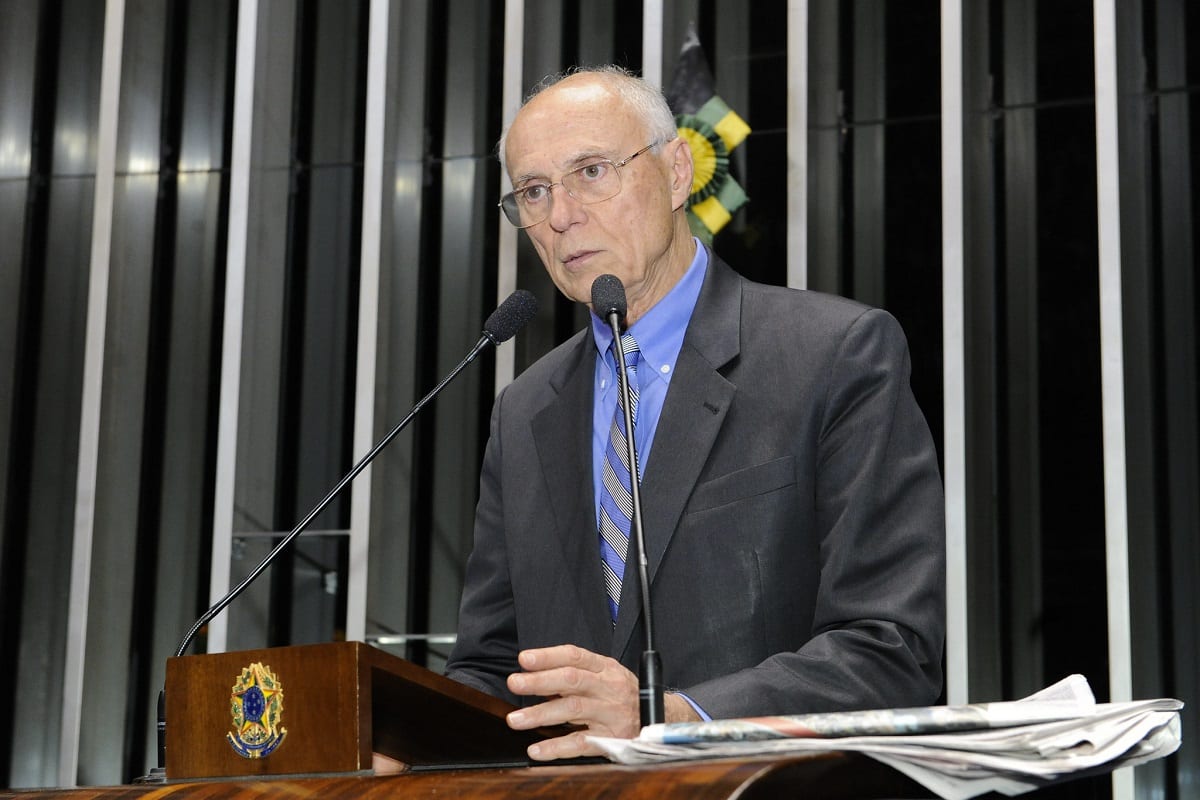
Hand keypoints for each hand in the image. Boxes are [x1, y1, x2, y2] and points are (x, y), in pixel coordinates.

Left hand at [504, 644, 701, 760]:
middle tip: (515, 683)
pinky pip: (581, 743)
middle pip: (572, 680)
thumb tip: (536, 676)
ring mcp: (611, 713)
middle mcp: (609, 687)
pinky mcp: (612, 739)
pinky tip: (536, 750)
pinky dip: (556, 748)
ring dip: (540, 714)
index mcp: (606, 668)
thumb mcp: (606, 676)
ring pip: (573, 709)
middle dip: (540, 681)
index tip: (524, 659)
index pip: (575, 656)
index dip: (548, 656)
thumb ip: (577, 675)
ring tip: (516, 720)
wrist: (661, 718)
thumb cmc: (624, 695)